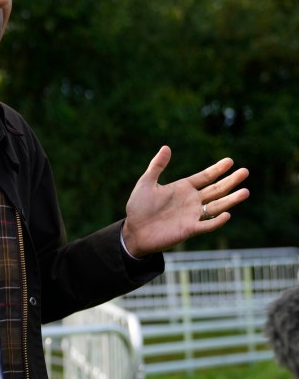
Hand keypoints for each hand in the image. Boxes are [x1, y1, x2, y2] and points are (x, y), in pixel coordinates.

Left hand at [121, 146, 249, 256]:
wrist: (133, 231)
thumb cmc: (138, 207)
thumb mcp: (146, 183)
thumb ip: (157, 166)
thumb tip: (166, 147)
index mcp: (183, 188)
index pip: (205, 177)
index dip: (217, 169)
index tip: (230, 161)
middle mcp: (191, 201)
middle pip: (216, 190)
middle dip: (230, 181)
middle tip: (245, 171)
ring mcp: (192, 215)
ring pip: (216, 206)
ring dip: (231, 200)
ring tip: (246, 191)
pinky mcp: (189, 229)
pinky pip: (207, 225)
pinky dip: (217, 221)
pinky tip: (227, 214)